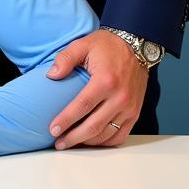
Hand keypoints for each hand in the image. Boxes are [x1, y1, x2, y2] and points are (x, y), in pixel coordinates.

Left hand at [46, 29, 147, 148]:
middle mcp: (120, 97)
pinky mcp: (135, 113)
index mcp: (105, 81)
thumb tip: (51, 76)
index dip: (66, 120)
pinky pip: (121, 135)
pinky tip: (91, 141)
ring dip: (88, 142)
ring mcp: (129, 108)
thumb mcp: (83, 44)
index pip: (82, 106)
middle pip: (94, 126)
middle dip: (74, 138)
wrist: (137, 46)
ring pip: (107, 134)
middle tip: (58, 143)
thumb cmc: (108, 46)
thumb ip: (65, 58)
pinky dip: (105, 142)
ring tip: (71, 143)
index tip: (52, 129)